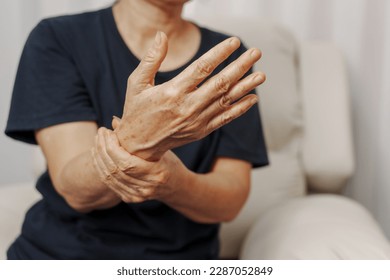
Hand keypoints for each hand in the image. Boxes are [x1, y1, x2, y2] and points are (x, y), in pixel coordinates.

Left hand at [92, 127, 181, 202]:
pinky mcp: (130, 198)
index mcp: (156, 173)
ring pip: (109, 177)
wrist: (175, 187)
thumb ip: (138, 136)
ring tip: (97, 141)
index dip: (112, 147)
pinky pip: (109, 183)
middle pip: (115, 169)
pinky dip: (101, 168)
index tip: (107, 132)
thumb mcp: (160, 148)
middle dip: (103, 148)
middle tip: (100, 132)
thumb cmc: (170, 162)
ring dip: (99, 157)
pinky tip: (98, 155)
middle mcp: (146, 187)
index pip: (125, 163)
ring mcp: (137, 195)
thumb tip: (114, 121)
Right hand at [116, 31, 265, 160]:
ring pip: (227, 100)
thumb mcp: (136, 83)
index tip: (234, 42)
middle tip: (255, 52)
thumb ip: (151, 59)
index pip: (202, 68)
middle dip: (241, 66)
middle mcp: (188, 106)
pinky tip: (252, 98)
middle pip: (221, 83)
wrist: (139, 145)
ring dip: (246, 86)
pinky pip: (226, 118)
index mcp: (173, 92)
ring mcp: (198, 120)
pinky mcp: (202, 130)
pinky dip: (240, 108)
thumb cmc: (137, 110)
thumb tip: (161, 35)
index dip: (220, 53)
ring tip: (261, 74)